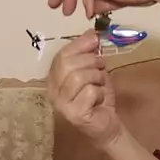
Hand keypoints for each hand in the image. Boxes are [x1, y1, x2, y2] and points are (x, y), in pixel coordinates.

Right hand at [46, 33, 123, 148]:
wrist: (107, 126)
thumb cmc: (98, 99)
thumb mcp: (94, 71)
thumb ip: (89, 54)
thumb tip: (91, 33)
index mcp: (54, 79)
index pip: (60, 56)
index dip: (78, 45)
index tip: (95, 39)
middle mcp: (53, 92)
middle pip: (67, 65)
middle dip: (89, 60)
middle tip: (102, 65)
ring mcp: (61, 105)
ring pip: (79, 77)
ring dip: (97, 77)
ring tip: (101, 84)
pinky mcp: (74, 115)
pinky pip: (89, 92)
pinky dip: (100, 92)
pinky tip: (100, 99)